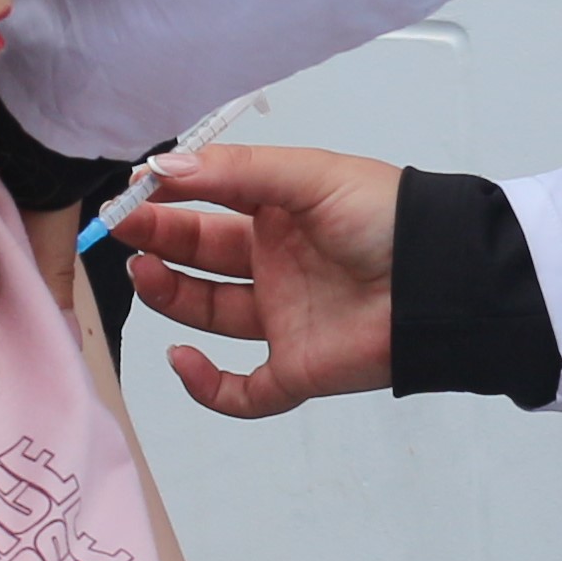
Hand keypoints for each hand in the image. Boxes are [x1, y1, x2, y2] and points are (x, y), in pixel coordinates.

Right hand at [117, 143, 401, 419]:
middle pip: (199, 254)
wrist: (442, 282)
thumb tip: (162, 168)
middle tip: (119, 227)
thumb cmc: (388, 218)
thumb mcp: (309, 175)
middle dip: (156, 238)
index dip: (169, 197)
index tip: (131, 189)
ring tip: (142, 270)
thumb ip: (237, 171)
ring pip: (208, 314)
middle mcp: (276, 264)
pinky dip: (205, 386)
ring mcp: (284, 318)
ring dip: (168, 295)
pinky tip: (182, 360)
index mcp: (281, 213)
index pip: (209, 202)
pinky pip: (241, 392)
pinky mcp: (296, 369)